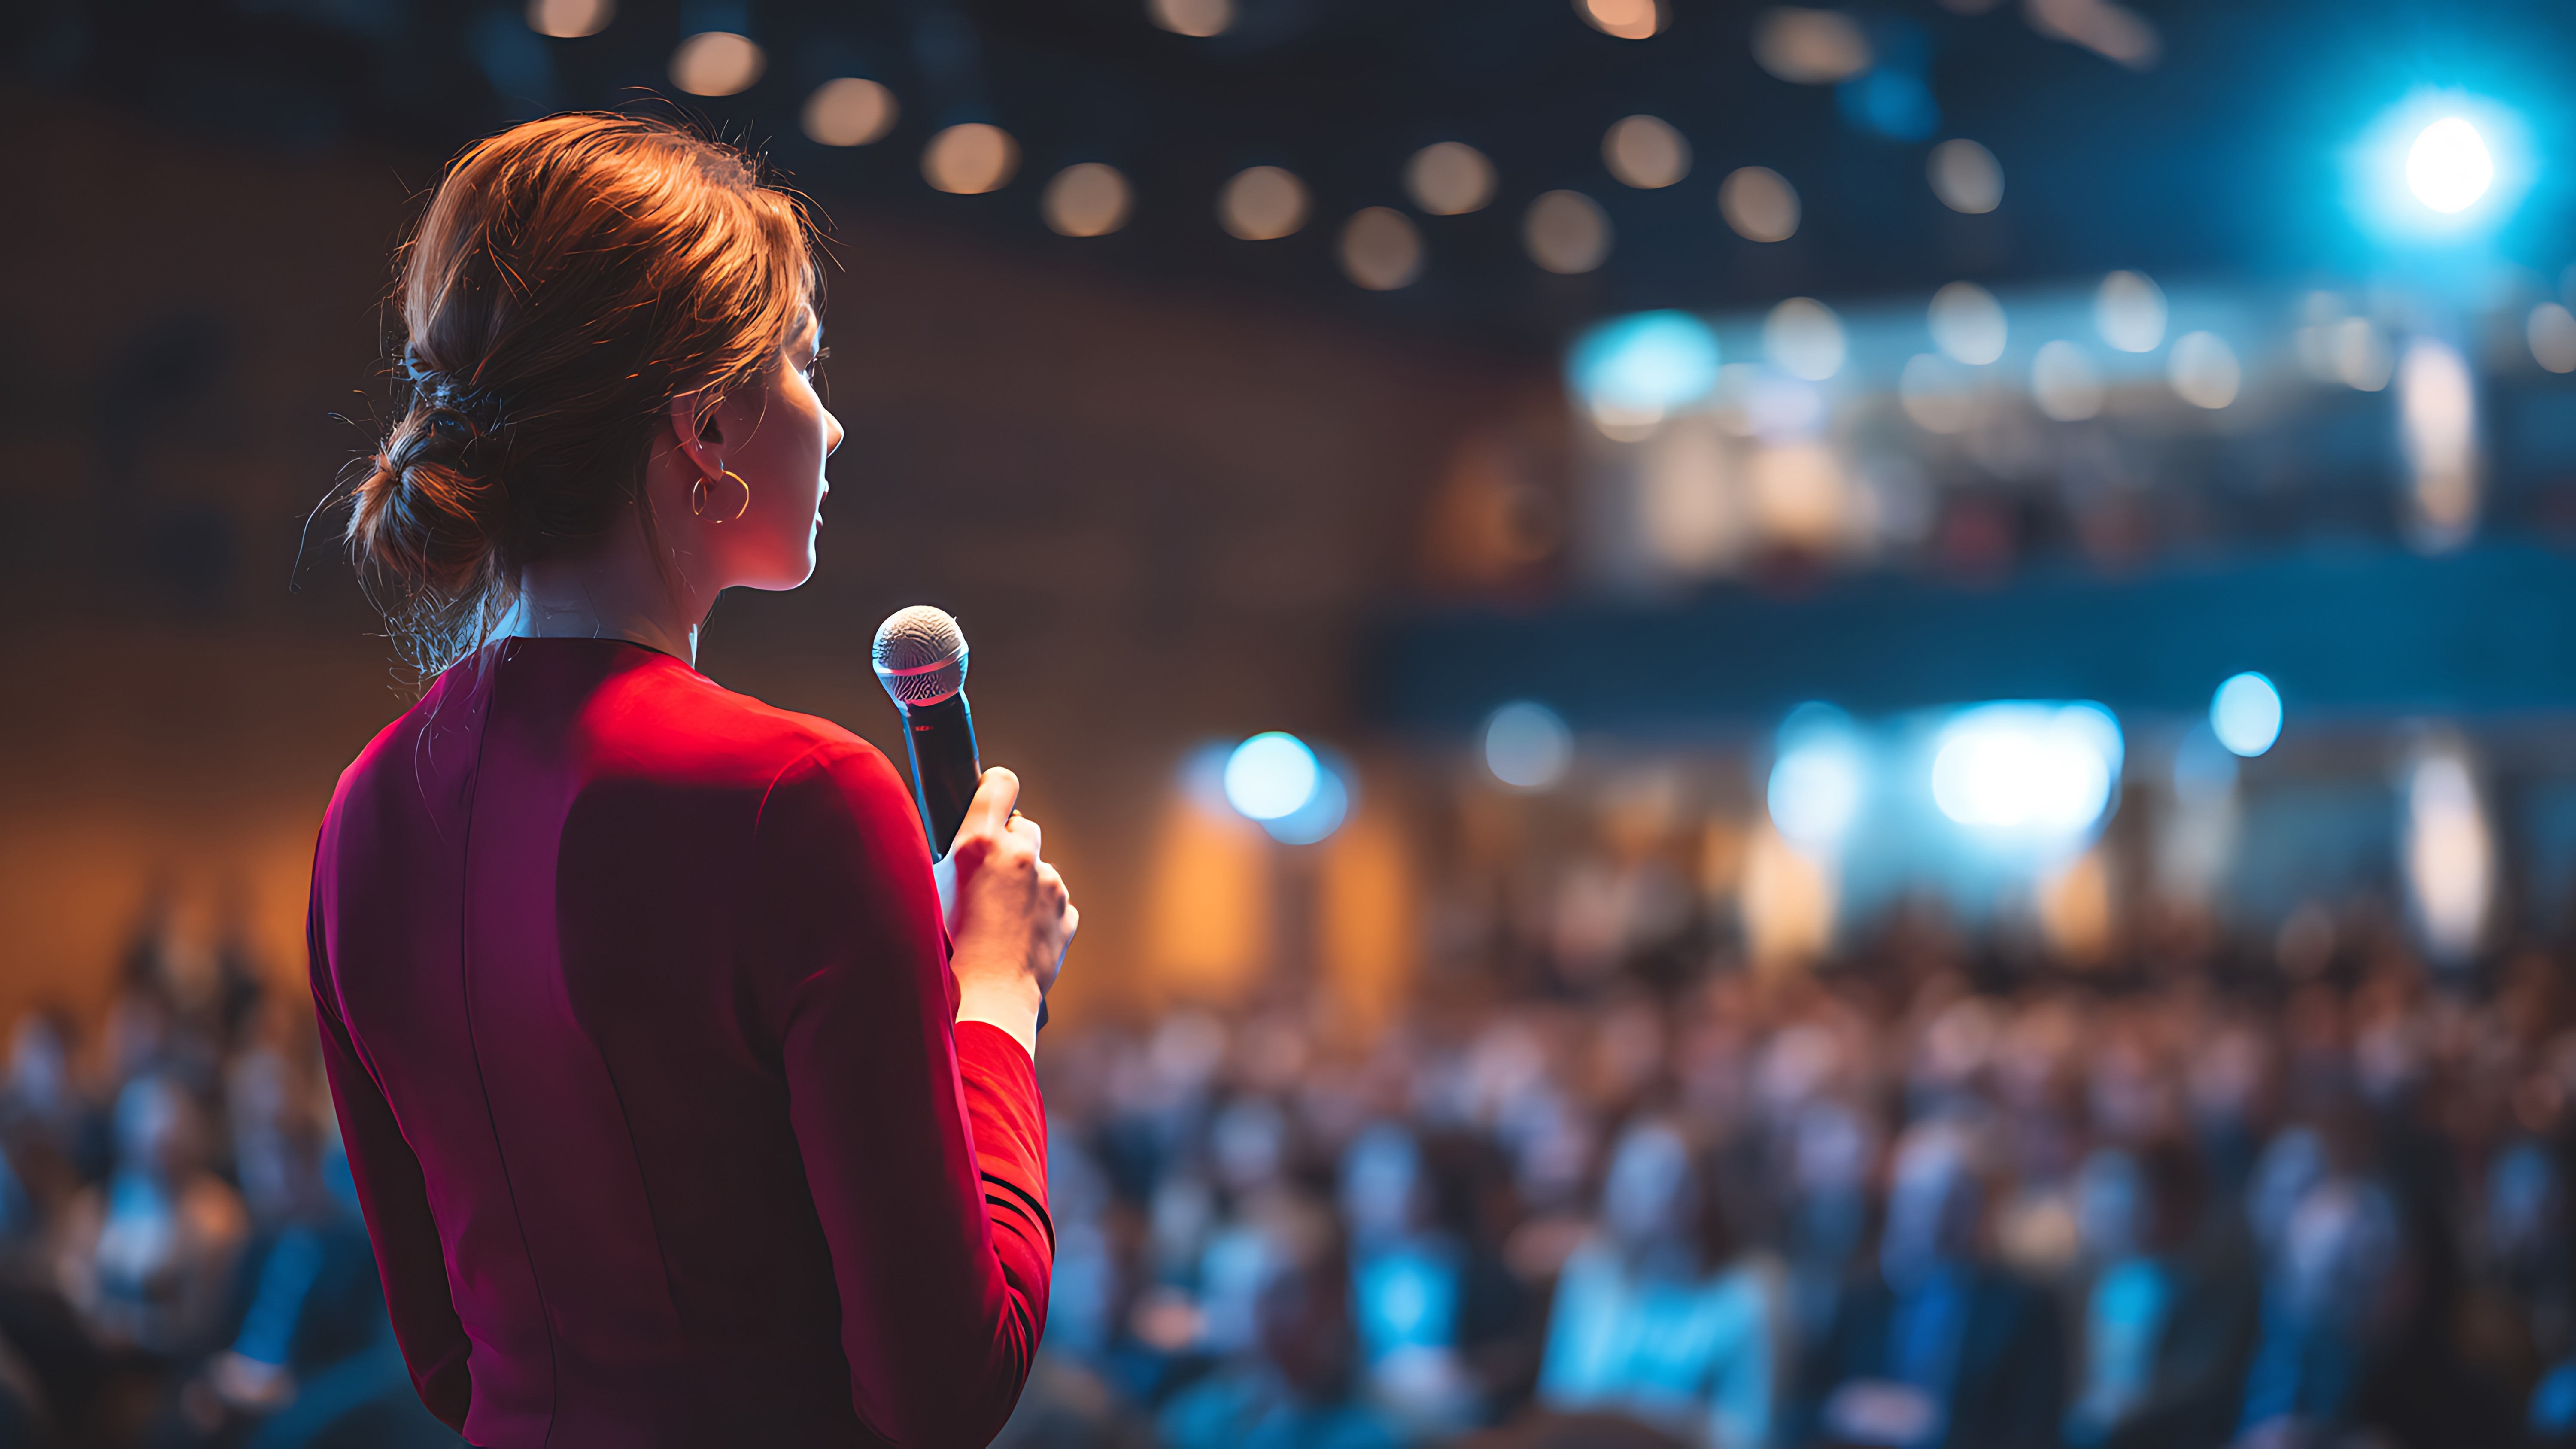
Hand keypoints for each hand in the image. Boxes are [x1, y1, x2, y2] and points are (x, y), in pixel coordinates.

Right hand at [939, 767, 1075, 1054]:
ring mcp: (1050, 886)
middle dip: (1009, 844)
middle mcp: (1021, 858)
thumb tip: (955, 845)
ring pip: (1039, 869)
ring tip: (997, 919)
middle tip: (987, 876)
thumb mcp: (927, 893)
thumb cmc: (945, 952)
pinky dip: (1040, 912)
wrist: (982, 1003)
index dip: (995, 789)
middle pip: (1023, 827)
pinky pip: (1054, 901)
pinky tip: (1015, 936)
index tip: (992, 797)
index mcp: (980, 844)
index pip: (999, 784)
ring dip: (1023, 883)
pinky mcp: (1067, 914)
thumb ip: (950, 859)